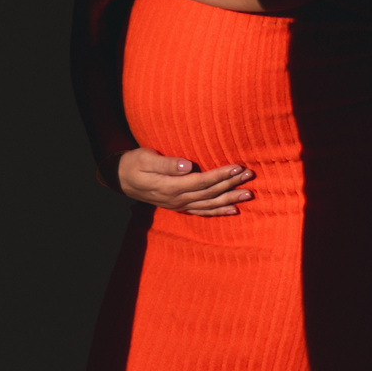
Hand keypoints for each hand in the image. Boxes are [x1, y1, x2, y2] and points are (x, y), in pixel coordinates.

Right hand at [115, 148, 255, 215]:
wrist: (120, 178)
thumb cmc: (133, 163)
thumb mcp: (144, 158)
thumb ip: (166, 163)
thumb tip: (186, 166)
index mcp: (170, 187)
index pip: (202, 181)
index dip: (220, 175)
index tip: (237, 166)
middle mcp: (177, 199)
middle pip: (210, 193)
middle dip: (231, 184)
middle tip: (250, 176)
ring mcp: (179, 205)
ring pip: (209, 204)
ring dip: (230, 199)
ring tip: (249, 194)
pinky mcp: (180, 206)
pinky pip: (202, 212)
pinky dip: (218, 211)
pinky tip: (233, 210)